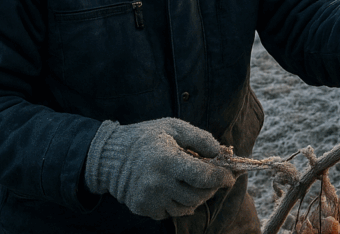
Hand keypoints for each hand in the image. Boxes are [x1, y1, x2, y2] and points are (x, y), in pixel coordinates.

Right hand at [84, 118, 235, 219]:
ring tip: (197, 184)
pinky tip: (178, 190)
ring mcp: (150, 199)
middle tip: (215, 180)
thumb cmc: (145, 137)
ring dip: (198, 197)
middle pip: (198, 195)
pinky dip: (180, 204)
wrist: (109, 156)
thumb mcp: (172, 127)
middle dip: (211, 188)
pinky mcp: (144, 209)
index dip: (221, 178)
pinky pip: (171, 212)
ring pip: (187, 208)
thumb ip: (199, 137)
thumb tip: (220, 151)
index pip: (203, 177)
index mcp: (167, 161)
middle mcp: (158, 183)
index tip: (229, 177)